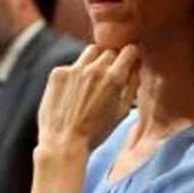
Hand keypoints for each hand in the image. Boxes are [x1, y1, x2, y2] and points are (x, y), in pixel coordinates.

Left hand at [32, 44, 138, 192]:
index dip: (132, 55)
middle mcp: (94, 69)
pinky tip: (73, 91)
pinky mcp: (57, 73)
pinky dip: (76, 73)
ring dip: (96, 60)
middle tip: (110, 75)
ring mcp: (74, 69)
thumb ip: (131, 85)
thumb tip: (135, 67)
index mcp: (114, 78)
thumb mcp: (121, 111)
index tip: (130, 61)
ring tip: (92, 79)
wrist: (63, 142)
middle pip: (110, 50)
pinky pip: (72, 65)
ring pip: (91, 52)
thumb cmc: (96, 132)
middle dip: (114, 59)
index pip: (130, 50)